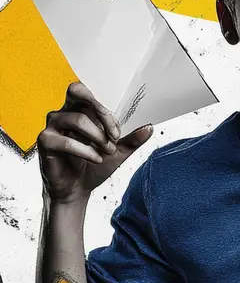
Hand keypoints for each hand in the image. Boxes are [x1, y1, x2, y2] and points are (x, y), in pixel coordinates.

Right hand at [37, 81, 152, 203]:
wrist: (78, 189)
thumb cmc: (93, 167)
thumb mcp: (117, 152)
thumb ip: (132, 140)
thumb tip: (150, 127)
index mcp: (78, 110)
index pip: (90, 97)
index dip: (106, 113)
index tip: (117, 134)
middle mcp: (63, 114)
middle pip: (77, 93)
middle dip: (101, 113)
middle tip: (114, 135)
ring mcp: (52, 127)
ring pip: (77, 119)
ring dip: (98, 136)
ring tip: (106, 152)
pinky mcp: (45, 143)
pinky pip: (65, 141)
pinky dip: (85, 151)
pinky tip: (96, 159)